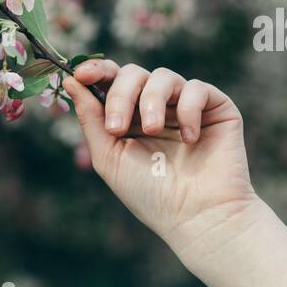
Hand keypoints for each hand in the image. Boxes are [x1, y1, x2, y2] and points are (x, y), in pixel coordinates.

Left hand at [62, 60, 257, 258]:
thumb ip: (91, 118)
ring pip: (163, 76)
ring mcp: (185, 106)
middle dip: (120, 95)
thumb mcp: (109, 156)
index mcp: (129, 117)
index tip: (80, 74)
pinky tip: (188, 139)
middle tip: (117, 128)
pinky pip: (197, 88)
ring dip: (151, 101)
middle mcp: (157, 108)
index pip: (112, 81)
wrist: (196, 216)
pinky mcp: (216, 108)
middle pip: (133, 74)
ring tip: (152, 131)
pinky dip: (187, 109)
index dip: (96, 70)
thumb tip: (70, 79)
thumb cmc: (150, 194)